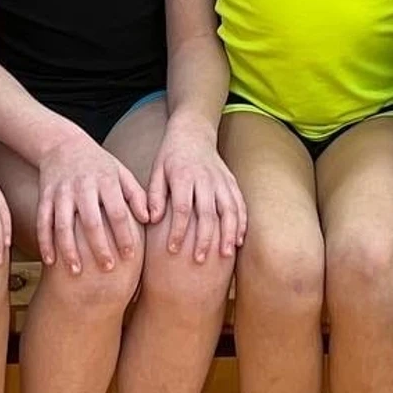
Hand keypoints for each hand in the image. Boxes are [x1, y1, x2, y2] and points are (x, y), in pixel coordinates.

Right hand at [34, 131, 149, 275]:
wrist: (62, 144)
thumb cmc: (98, 164)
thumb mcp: (120, 172)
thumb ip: (136, 194)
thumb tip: (150, 219)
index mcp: (105, 180)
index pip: (117, 211)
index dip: (124, 234)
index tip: (131, 255)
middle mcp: (83, 186)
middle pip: (91, 221)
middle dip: (99, 247)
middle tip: (107, 269)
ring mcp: (61, 192)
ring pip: (63, 225)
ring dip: (69, 250)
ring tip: (76, 272)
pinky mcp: (44, 196)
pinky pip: (42, 222)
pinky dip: (44, 242)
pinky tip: (50, 261)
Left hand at [148, 127, 246, 262]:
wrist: (193, 132)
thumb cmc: (171, 156)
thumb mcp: (156, 171)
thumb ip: (154, 195)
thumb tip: (152, 219)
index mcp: (183, 175)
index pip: (182, 208)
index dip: (178, 230)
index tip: (173, 250)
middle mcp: (205, 178)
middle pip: (208, 212)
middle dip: (205, 238)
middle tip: (199, 260)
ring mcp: (222, 180)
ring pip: (229, 210)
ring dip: (228, 233)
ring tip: (225, 255)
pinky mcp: (232, 182)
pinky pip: (240, 204)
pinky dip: (241, 222)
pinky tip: (238, 240)